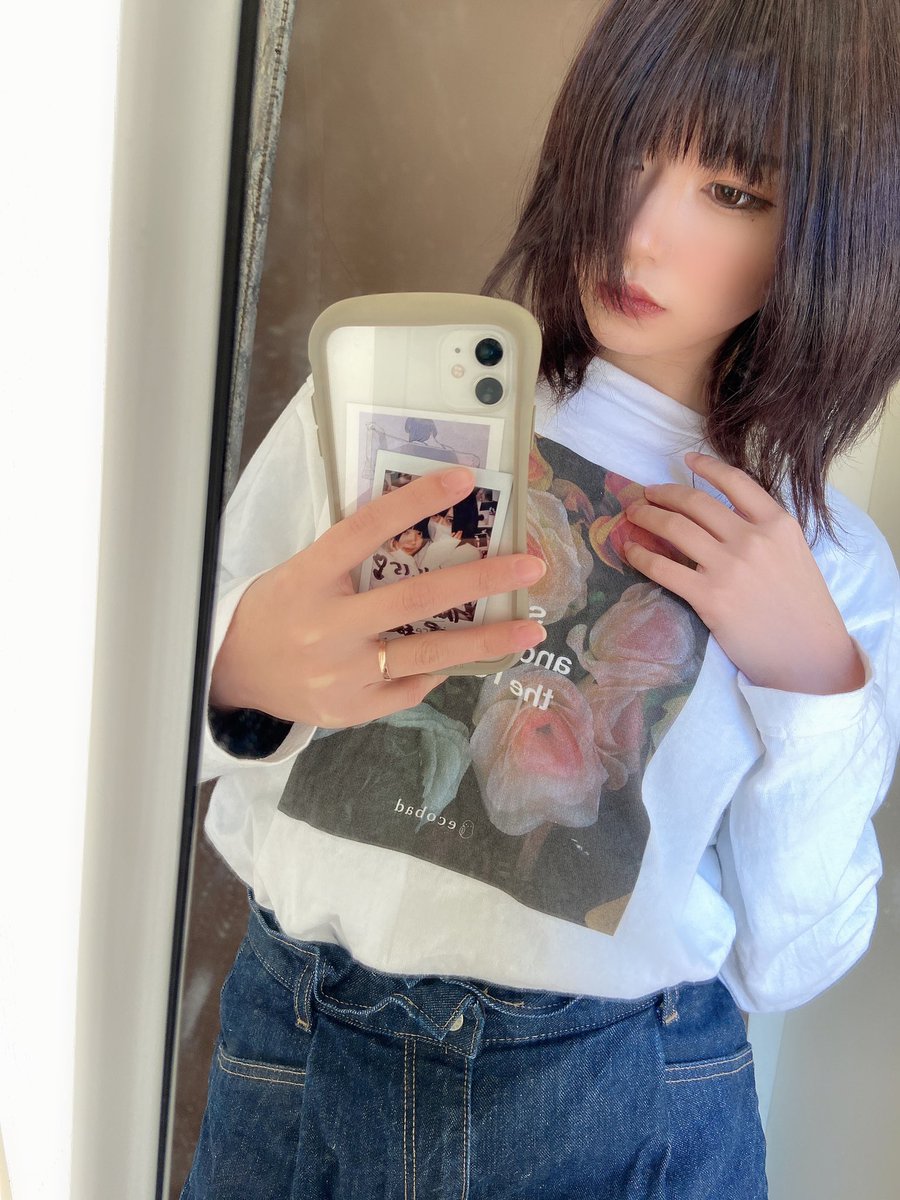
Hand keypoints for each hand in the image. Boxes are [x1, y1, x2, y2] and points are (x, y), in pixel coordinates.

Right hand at [210, 467, 547, 725]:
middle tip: (531, 565)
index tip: (463, 479)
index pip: (365, 530)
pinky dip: (441, 670)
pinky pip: (411, 686)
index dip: (414, 502)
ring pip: (426, 655)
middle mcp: (327, 627)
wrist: (232, 674)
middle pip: (414, 600)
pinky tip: (470, 657)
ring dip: (486, 640)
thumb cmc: (277, 610)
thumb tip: (425, 536)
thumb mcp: (301, 571)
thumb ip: (352, 558)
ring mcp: (341, 673)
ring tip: (531, 628)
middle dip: (480, 580)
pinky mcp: (352, 708)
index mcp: (309, 578)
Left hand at [620, 452, 865, 694]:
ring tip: (632, 514)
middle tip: (644, 494)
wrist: (811, 656)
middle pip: (695, 503)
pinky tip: (629, 549)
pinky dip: (640, 555)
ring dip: (647, 516)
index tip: (685, 460)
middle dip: (662, 494)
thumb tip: (722, 516)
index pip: (735, 481)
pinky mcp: (709, 597)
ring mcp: (729, 567)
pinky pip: (663, 567)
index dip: (705, 467)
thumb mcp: (794, 554)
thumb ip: (763, 531)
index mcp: (778, 524)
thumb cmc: (803, 609)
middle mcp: (752, 539)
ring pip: (675, 528)